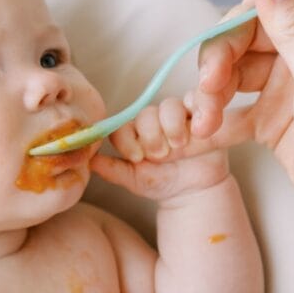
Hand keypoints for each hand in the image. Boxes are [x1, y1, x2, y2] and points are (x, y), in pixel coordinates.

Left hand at [90, 98, 229, 203]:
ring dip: (171, 124)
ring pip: (170, 105)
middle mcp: (154, 119)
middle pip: (147, 114)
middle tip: (160, 154)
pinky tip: (198, 131)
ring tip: (178, 145)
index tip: (136, 158)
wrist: (193, 191)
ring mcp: (179, 116)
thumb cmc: (161, 181)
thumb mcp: (135, 179)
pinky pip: (198, 102)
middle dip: (151, 134)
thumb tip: (90, 161)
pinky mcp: (203, 116)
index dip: (126, 140)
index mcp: (134, 132)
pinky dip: (199, 112)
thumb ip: (113, 170)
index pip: (123, 126)